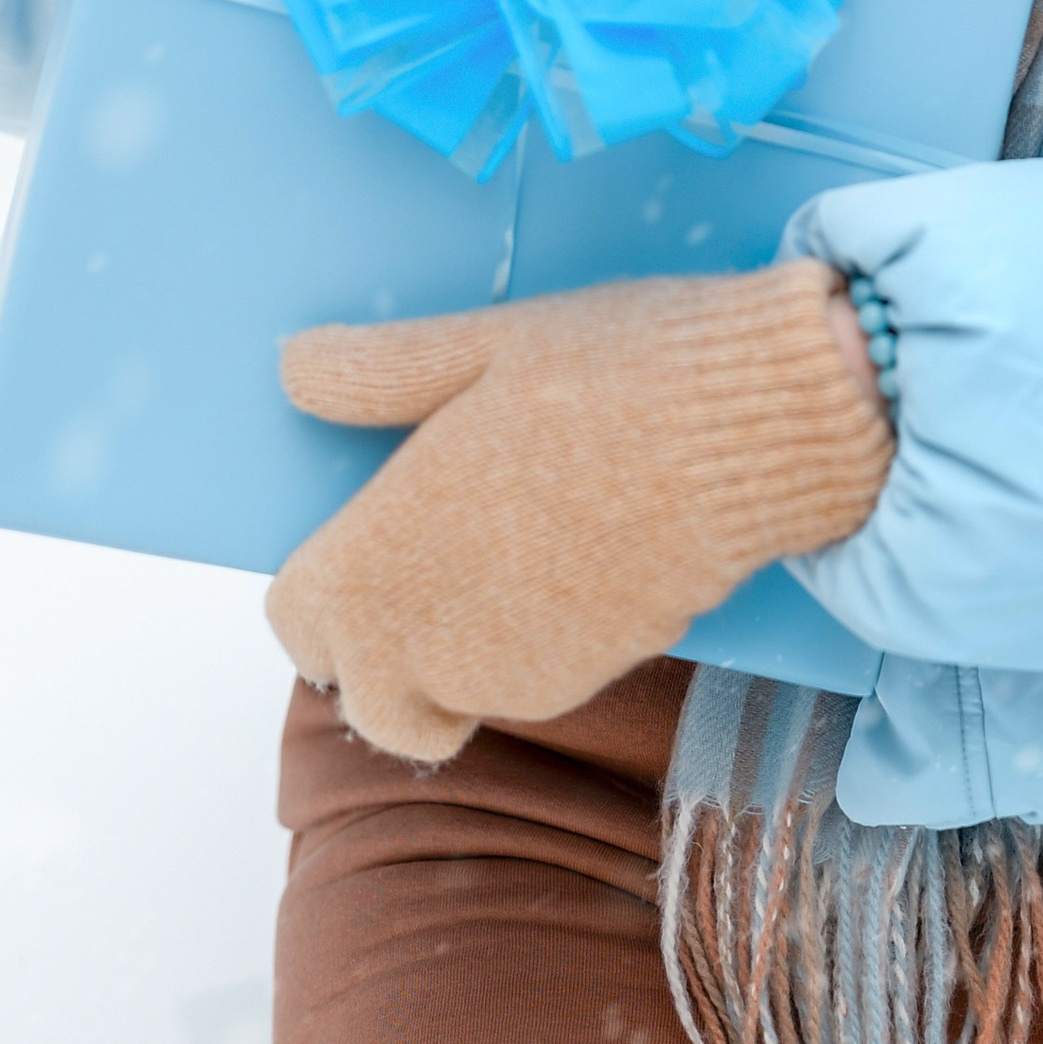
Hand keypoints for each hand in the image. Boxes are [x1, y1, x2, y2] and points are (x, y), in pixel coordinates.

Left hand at [268, 261, 893, 765]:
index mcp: (375, 560)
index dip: (321, 586)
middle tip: (430, 560)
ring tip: (517, 544)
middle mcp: (424, 643)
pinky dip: (532, 646)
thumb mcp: (481, 346)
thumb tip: (294, 369)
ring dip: (458, 648)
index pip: (295, 620)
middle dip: (380, 649)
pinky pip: (524, 684)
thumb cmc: (605, 373)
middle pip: (363, 692)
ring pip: (445, 697)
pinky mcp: (585, 683)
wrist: (749, 434)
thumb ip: (378, 372)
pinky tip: (578, 565)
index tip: (360, 542)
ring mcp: (506, 676)